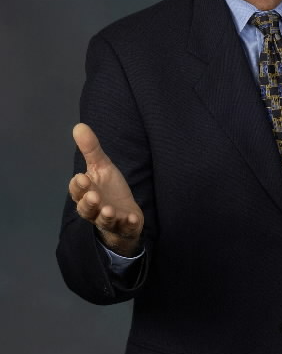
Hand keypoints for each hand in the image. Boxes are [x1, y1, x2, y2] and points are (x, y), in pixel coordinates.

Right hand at [68, 123, 143, 255]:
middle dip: (89, 203)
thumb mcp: (101, 167)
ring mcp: (109, 220)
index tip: (82, 177)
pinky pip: (125, 227)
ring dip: (106, 215)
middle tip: (94, 196)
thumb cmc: (108, 189)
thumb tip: (79, 126)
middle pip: (86, 209)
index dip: (79, 186)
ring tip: (109, 210)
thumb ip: (91, 149)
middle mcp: (94, 209)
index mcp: (86, 193)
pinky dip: (128, 223)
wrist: (124, 212)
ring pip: (103, 220)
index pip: (77, 191)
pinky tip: (132, 218)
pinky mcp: (124, 227)